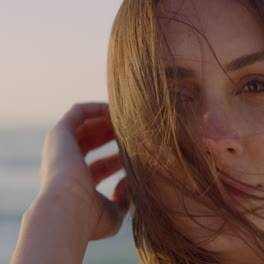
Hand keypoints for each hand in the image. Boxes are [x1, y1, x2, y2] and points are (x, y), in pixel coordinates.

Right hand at [37, 102, 129, 240]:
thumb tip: (129, 182)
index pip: (100, 167)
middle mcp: (65, 165)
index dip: (119, 159)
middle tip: (134, 132)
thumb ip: (124, 199)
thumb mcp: (114, 213)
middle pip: (91, 143)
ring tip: (129, 118)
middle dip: (113, 135)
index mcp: (76, 186)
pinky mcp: (59, 134)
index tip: (139, 153)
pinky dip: (97, 108)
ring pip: (85, 126)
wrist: (66, 211)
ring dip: (107, 120)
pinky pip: (78, 112)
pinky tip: (117, 109)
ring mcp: (60, 149)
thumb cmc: (90, 218)